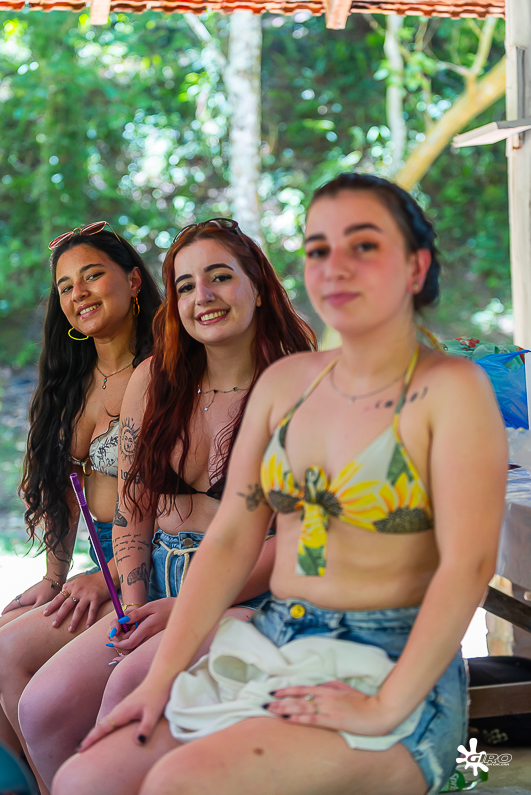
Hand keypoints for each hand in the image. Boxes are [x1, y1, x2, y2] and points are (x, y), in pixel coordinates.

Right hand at [2, 578, 58, 614]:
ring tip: (12, 611)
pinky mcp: (33, 591)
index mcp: (25, 598)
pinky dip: (20, 602)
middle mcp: (25, 594)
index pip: (12, 605)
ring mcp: (28, 592)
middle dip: (9, 608)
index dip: (7, 610)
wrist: (54, 579)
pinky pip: (23, 598)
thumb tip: (27, 617)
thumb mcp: (42, 602)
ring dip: (14, 605)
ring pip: (18, 600)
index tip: (2, 615)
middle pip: (14, 602)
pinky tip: (23, 605)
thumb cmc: (49, 590)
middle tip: (4, 614)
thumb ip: (34, 609)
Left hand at [42, 570, 111, 631]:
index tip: (45, 614)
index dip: (52, 606)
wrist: (106, 575)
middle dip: (59, 616)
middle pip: (66, 605)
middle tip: (54, 625)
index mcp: (72, 586)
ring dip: (74, 621)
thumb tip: (61, 591)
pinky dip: (90, 620)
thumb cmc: (91, 580)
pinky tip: (87, 627)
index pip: (59, 597)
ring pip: (78, 610)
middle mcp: (78, 591)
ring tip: (70, 630)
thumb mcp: (78, 580)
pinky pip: (92, 611)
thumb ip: (69, 585)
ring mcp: (87, 595)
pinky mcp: (96, 598)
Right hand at [79, 677, 171, 749]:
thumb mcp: (154, 713)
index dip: (91, 739)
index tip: (80, 749)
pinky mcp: (127, 711)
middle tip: (78, 754)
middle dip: (90, 739)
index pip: (102, 727)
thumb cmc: (157, 696)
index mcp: (122, 712)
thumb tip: (138, 742)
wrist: (160, 679)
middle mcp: (119, 711)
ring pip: (106, 724)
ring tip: (88, 749)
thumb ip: (146, 727)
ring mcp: (122, 710)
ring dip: (96, 735)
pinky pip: (112, 723)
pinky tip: (106, 737)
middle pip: (100, 727)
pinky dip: (105, 731)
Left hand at [106, 598, 174, 654]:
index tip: (111, 638)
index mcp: (147, 628)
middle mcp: (149, 638)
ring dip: (124, 646)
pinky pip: (140, 649)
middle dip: (119, 644)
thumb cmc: (167, 606)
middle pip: (130, 649)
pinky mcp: (154, 640)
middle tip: (114, 632)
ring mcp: (152, 641)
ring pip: (134, 650)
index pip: (129, 643)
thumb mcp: (151, 606)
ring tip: (120, 633)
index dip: (118, 643)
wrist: (183, 611)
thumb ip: (136, 614)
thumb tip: (122, 619)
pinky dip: (130, 651)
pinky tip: (121, 655)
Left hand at [266, 681, 392, 736]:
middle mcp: (325, 697)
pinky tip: (288, 720)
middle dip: (280, 700)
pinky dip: (299, 719)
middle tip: (265, 702)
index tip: (273, 691)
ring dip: (285, 709)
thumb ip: (330, 687)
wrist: (378, 711)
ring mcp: (328, 708)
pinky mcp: (333, 720)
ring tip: (271, 710)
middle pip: (298, 698)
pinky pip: (312, 719)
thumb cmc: (362, 701)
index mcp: (327, 689)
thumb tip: (319, 685)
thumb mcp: (344, 689)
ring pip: (301, 707)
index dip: (286, 690)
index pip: (302, 688)